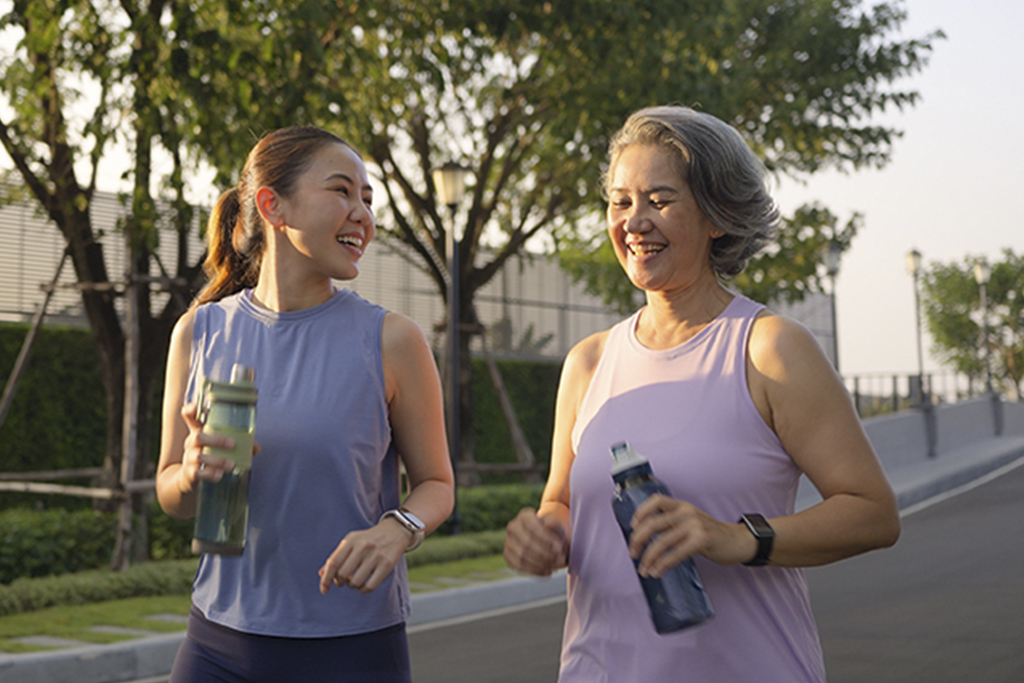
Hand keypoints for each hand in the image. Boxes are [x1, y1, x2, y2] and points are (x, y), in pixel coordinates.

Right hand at [177, 402, 256, 491]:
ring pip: (199, 456)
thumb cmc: (208, 456)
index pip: (190, 416)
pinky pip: (197, 473)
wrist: (190, 478)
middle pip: (198, 436)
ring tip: (231, 465)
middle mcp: (192, 443)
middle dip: (216, 440)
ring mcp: (189, 458)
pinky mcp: (190, 473)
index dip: (191, 410)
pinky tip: (219, 475)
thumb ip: (238, 444)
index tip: (196, 407)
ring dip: (217, 460)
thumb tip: (256, 447)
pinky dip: (210, 474)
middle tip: (233, 444)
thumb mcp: (218, 447)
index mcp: (199, 432)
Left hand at [318, 520, 408, 594]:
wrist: (395, 531)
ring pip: (355, 582)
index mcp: (351, 540)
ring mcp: (376, 555)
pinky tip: (363, 585)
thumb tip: (322, 574)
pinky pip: (370, 586)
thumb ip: (337, 557)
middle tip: (343, 580)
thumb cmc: (368, 539)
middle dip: (340, 581)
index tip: (323, 589)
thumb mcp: (351, 542)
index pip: (333, 563)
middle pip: (342, 574)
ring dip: (352, 585)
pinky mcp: (387, 564)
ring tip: (354, 581)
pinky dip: (363, 590)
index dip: (326, 579)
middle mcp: (363, 546)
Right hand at [504, 508, 568, 576]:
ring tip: (555, 566)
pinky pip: (519, 566)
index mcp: (525, 516)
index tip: (559, 548)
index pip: (531, 527)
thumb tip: (548, 524)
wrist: (547, 542)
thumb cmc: (554, 533)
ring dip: (541, 563)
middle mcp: (513, 527)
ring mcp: (508, 542)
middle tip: (559, 560)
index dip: (545, 538)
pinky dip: (535, 570)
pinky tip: (548, 571)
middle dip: (544, 553)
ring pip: (522, 556)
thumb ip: (555, 524)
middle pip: (526, 543)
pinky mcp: (508, 556)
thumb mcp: (558, 526)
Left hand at [629, 494, 752, 576]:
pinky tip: (658, 571)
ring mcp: (694, 525)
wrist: (738, 541)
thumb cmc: (712, 535)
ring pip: (662, 541)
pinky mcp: (701, 540)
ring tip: (644, 569)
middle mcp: (686, 512)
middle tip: (633, 553)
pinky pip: (675, 553)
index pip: (656, 501)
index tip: (633, 527)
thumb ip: (673, 525)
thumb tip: (646, 539)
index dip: (641, 512)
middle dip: (638, 540)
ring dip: (649, 557)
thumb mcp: (691, 522)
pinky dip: (663, 564)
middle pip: (653, 523)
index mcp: (681, 506)